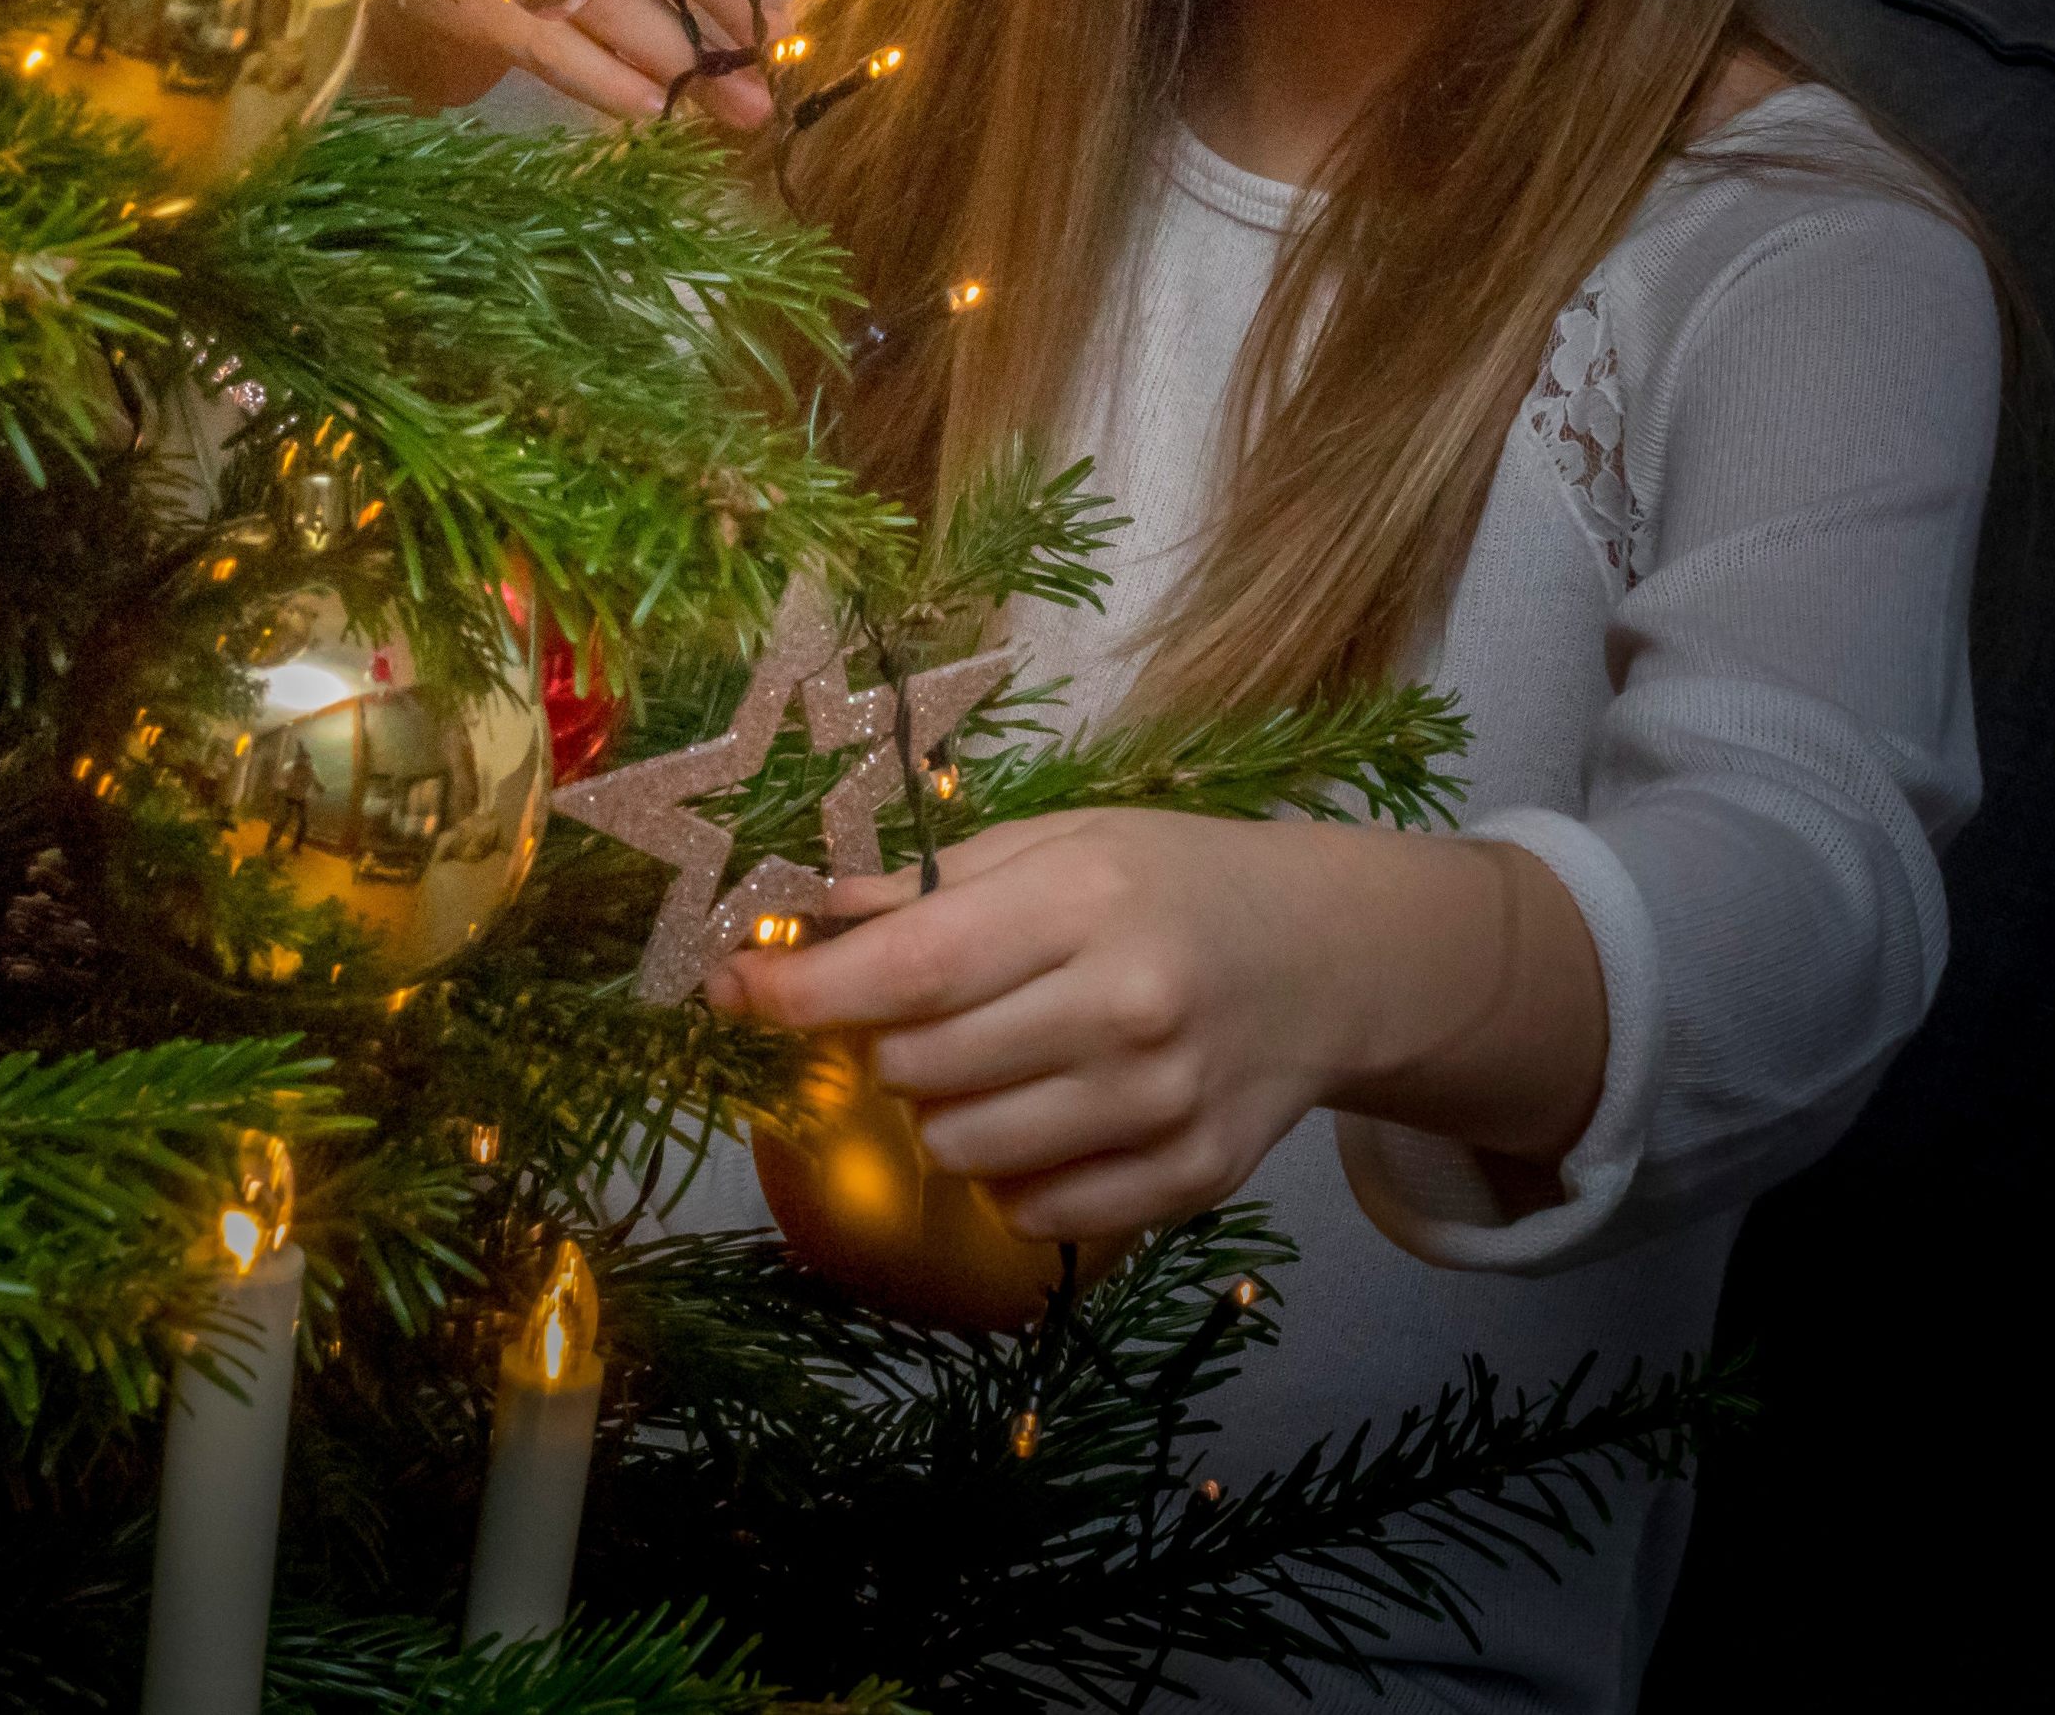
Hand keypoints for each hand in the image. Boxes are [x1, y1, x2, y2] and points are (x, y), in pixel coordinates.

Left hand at [707, 811, 1606, 1244]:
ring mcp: (1165, 1103)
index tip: (728, 988)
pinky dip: (1008, 1174)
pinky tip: (1040, 1116)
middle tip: (912, 1015)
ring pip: (962, 1148)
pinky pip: (1034, 1209)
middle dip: (881, 1045)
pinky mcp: (1194, 1178)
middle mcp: (1128, 1006)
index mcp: (1085, 901)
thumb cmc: (1168, 883)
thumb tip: (793, 917)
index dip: (801, 988)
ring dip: (939, 1112)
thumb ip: (928, 888)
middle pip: (919, 1067)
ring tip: (986, 1062)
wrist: (1326, 957)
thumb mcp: (1058, 845)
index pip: (909, 965)